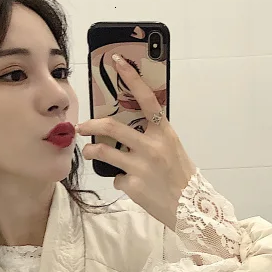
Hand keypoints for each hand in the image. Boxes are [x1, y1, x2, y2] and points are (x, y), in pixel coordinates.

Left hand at [76, 54, 196, 229]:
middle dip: (90, 125)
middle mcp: (152, 147)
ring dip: (91, 151)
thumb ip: (153, 135)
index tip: (117, 61)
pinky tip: (130, 184)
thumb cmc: (180, 176)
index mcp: (164, 133)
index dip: (131, 78)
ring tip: (89, 152)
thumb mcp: (172, 148)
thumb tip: (127, 125)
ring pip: (104, 153)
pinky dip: (120, 179)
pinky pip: (116, 178)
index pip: (146, 99)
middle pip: (111, 128)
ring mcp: (141, 167)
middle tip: (81, 126)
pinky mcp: (133, 186)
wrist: (190, 209)